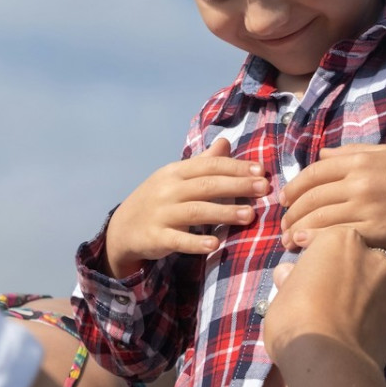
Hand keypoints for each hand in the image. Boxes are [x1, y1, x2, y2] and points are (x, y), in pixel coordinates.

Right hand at [104, 137, 266, 277]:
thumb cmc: (157, 200)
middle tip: (263, 189)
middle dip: (236, 186)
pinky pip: (178, 239)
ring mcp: (160, 214)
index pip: (209, 166)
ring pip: (195, 211)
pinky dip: (196, 242)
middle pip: (206, 185)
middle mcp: (168, 190)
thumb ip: (203, 162)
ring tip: (249, 215)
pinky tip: (215, 244)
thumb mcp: (176, 177)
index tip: (260, 171)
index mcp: (175, 172)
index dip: (235, 167)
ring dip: (223, 212)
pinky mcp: (155, 237)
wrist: (122, 228)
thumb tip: (226, 142)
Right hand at [263, 225, 385, 371]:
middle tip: (320, 294)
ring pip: (373, 288)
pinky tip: (350, 337)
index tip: (299, 270)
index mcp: (342, 240)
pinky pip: (378, 317)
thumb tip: (289, 276)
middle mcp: (373, 259)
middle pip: (356, 260)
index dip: (311, 256)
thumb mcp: (281, 293)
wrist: (328, 362)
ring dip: (360, 297)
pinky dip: (368, 323)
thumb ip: (291, 280)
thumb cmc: (296, 318)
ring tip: (337, 319)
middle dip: (342, 273)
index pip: (325, 239)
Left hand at [279, 144, 385, 252]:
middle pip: (312, 198)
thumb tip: (320, 156)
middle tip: (282, 225)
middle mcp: (359, 182)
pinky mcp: (376, 231)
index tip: (284, 200)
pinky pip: (338, 235)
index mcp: (358, 162)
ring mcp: (366, 207)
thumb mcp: (382, 153)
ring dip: (297, 230)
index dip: (293, 188)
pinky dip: (316, 241)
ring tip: (287, 240)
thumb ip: (348, 152)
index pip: (313, 174)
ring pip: (320, 218)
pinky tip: (303, 246)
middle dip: (291, 213)